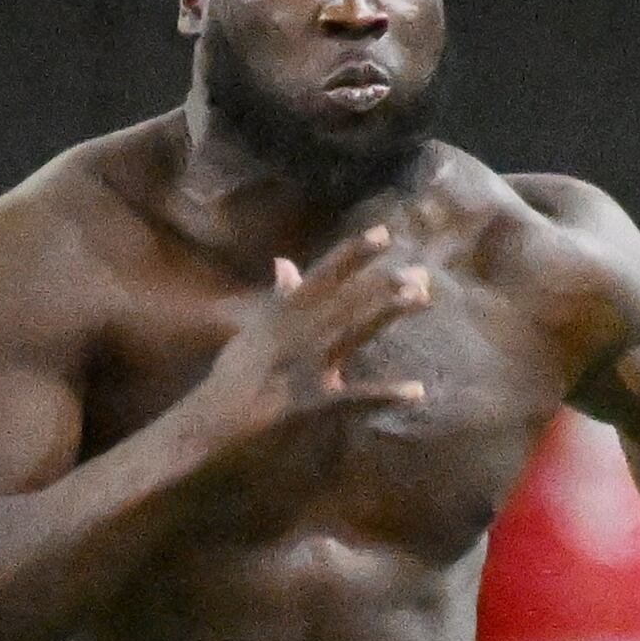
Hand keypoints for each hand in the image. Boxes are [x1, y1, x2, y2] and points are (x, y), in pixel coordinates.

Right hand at [193, 225, 434, 453]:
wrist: (220, 408)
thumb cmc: (241, 363)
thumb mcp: (257, 322)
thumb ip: (281, 295)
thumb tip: (284, 262)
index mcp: (289, 311)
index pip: (326, 274)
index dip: (354, 252)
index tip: (384, 232)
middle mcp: (302, 330)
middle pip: (348, 301)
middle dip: (382, 285)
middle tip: (419, 272)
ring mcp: (310, 363)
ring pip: (353, 333)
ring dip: (385, 314)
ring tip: (420, 299)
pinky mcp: (317, 398)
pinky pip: (356, 397)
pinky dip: (385, 395)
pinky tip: (418, 391)